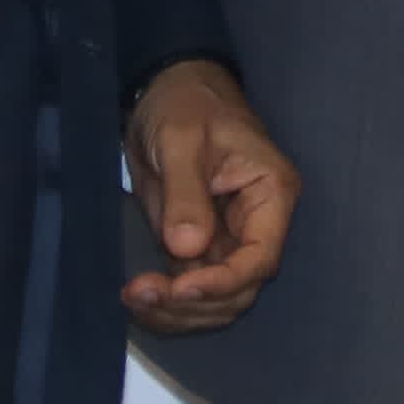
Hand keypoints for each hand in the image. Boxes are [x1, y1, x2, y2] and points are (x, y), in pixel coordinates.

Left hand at [119, 57, 296, 333]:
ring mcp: (227, 240)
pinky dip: (166, 304)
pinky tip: (137, 296)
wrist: (164, 92)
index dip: (224, 282)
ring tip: (134, 297)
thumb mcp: (181, 139)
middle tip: (142, 294)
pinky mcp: (198, 248)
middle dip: (194, 303)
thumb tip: (187, 251)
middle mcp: (256, 225)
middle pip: (239, 289)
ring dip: (177, 311)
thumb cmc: (184, 103)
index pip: (260, 256)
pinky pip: (190, 290)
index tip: (180, 289)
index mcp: (270, 194)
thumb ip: (186, 193)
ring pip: (215, 300)